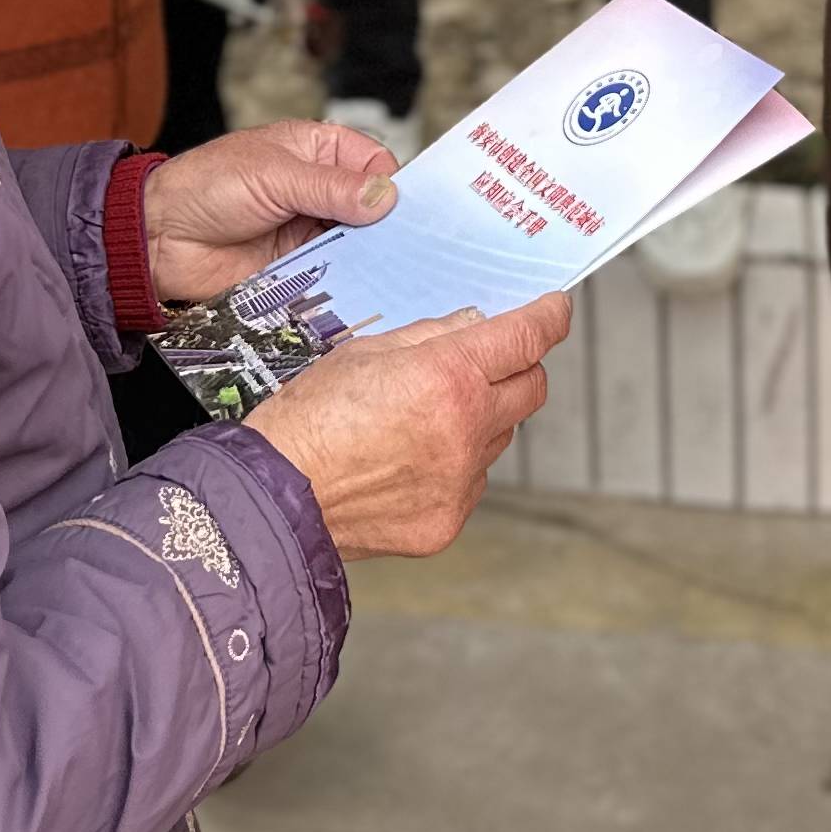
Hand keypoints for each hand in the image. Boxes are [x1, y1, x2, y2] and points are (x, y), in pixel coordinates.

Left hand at [143, 120, 399, 300]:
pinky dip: (351, 281)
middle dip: (390, 224)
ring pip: (360, 243)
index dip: (393, 183)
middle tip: (412, 244)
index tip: (409, 208)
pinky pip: (336, 274)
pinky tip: (367, 289)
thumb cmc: (207, 187)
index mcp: (317, 151)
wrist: (159, 239)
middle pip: (373, 207)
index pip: (374, 162)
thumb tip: (385, 195)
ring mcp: (311, 230)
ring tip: (394, 271)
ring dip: (373, 256)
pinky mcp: (299, 267)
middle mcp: (319, 191)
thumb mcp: (275, 176)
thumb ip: (331, 188)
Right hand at [245, 294, 572, 558]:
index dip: (548, 318)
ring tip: (421, 419)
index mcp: (447, 377)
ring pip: (500, 437)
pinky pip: (472, 481)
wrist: (276, 499)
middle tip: (489, 362)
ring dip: (481, 418)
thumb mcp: (365, 351)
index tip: (554, 310)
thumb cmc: (308, 420)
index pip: (526, 339)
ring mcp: (461, 482)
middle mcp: (465, 430)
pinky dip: (454, 464)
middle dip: (519, 368)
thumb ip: (431, 337)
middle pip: (531, 388)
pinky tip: (408, 461)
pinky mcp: (447, 521)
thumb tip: (475, 327)